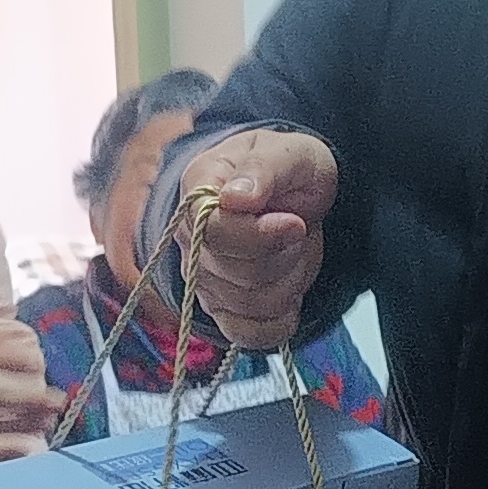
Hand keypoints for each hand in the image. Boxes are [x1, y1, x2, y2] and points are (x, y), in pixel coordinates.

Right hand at [163, 128, 334, 348]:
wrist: (295, 191)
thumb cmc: (289, 168)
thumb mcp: (289, 153)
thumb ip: (263, 169)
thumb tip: (236, 199)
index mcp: (198, 191)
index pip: (213, 234)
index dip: (260, 237)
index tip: (295, 223)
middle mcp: (190, 240)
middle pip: (238, 275)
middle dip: (284, 255)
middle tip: (298, 227)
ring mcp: (203, 279)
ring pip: (250, 306)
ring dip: (290, 281)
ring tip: (294, 250)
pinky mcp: (223, 310)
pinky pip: (249, 335)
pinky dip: (280, 321)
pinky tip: (291, 293)